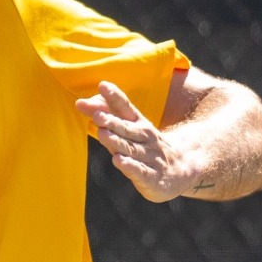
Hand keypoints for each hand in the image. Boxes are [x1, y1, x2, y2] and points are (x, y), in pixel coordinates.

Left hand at [76, 82, 200, 201]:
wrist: (181, 170)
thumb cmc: (145, 146)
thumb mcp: (128, 129)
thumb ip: (106, 115)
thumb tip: (80, 102)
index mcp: (139, 124)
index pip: (126, 108)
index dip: (115, 97)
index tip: (103, 85)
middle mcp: (145, 138)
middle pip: (127, 129)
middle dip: (112, 122)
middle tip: (97, 115)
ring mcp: (150, 157)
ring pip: (131, 149)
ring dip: (117, 142)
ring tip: (102, 134)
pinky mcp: (151, 176)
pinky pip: (139, 170)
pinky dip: (129, 166)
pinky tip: (118, 160)